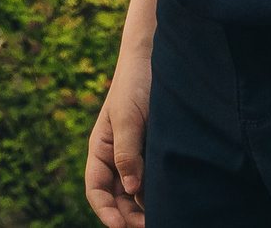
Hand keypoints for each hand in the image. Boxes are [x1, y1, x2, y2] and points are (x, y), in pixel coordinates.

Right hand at [85, 53, 150, 226]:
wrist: (158, 59)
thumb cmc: (135, 84)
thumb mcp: (127, 117)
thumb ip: (126, 153)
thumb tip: (130, 189)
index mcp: (100, 149)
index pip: (97, 190)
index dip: (105, 212)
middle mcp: (116, 158)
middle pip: (118, 199)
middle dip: (130, 217)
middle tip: (151, 227)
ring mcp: (137, 156)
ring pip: (137, 194)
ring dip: (146, 209)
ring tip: (166, 218)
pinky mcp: (156, 152)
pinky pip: (154, 180)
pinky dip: (160, 193)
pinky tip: (174, 200)